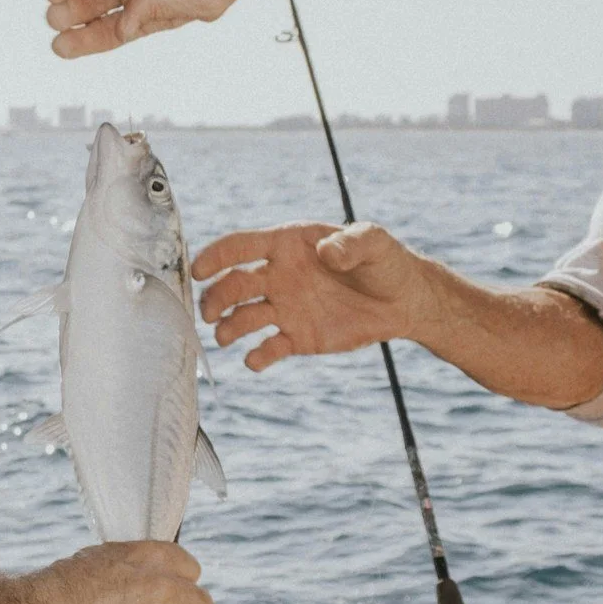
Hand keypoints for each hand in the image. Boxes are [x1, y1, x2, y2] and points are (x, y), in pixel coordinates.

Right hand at [194, 222, 423, 370]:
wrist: (403, 301)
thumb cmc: (386, 262)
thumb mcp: (375, 243)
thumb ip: (352, 243)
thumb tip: (327, 253)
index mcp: (288, 246)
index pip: (243, 247)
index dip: (217, 256)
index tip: (199, 270)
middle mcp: (278, 276)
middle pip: (234, 285)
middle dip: (216, 298)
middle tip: (210, 313)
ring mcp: (285, 307)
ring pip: (244, 317)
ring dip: (229, 327)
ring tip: (226, 337)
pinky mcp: (297, 337)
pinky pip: (269, 348)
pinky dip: (258, 356)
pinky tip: (255, 360)